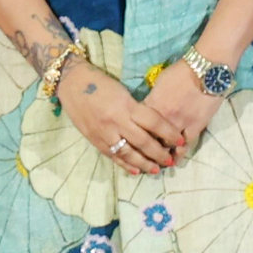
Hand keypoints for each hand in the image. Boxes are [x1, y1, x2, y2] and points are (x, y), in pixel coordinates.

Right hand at [54, 52, 185, 177]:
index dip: (169, 133)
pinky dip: (125, 164)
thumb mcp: (122, 92)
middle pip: (143, 142)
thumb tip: (154, 126)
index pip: (154, 122)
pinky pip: (112, 156)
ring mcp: (104, 133)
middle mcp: (116, 121)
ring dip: (144, 163)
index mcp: (126, 106)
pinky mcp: (94, 140)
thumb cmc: (100, 82)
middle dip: (159, 153)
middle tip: (171, 160)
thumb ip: (136, 109)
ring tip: (155, 170)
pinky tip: (135, 170)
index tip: (181, 141)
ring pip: (128, 153)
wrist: (71, 82)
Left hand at [145, 58, 232, 159]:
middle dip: (145, 149)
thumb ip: (153, 98)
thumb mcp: (160, 82)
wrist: (205, 69)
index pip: (138, 124)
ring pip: (167, 145)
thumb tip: (147, 107)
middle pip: (150, 138)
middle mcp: (163, 116)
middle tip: (144, 157)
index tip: (133, 142)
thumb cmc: (182, 71)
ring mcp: (179, 123)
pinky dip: (180, 154)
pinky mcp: (195, 126)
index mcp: (152, 104)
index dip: (135, 135)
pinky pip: (185, 145)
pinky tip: (176, 160)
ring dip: (162, 155)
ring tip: (159, 162)